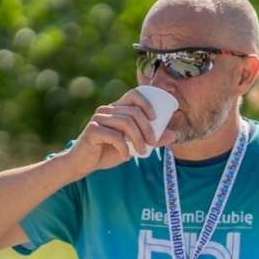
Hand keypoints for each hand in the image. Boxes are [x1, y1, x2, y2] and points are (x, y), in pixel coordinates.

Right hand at [63, 88, 178, 173]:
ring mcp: (98, 119)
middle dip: (147, 128)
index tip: (156, 118)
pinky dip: (124, 148)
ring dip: (138, 139)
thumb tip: (173, 135)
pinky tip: (126, 156)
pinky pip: (114, 136)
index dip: (147, 103)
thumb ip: (151, 140)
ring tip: (142, 152)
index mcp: (116, 108)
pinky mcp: (92, 130)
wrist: (85, 163)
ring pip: (126, 123)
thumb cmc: (109, 151)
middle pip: (133, 111)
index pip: (133, 94)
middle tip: (153, 143)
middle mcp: (107, 110)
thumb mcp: (134, 146)